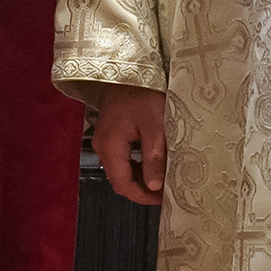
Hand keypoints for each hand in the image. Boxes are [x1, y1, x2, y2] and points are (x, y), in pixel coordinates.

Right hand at [94, 87, 167, 206]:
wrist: (128, 70)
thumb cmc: (141, 92)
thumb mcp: (154, 124)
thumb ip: (154, 157)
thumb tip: (155, 186)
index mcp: (111, 146)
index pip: (123, 184)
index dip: (142, 197)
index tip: (163, 199)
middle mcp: (103, 146)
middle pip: (120, 180)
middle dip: (143, 190)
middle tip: (166, 192)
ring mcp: (105, 141)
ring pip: (122, 171)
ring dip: (142, 178)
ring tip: (164, 179)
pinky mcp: (111, 135)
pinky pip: (123, 159)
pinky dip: (138, 166)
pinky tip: (154, 163)